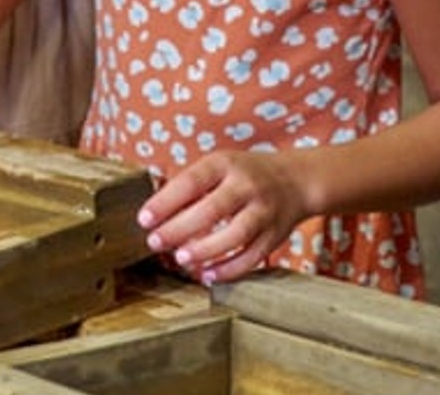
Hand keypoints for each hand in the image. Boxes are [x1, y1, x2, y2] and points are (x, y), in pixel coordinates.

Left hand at [139, 149, 313, 284]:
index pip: (191, 182)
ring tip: (181, 259)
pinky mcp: (275, 235)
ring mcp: (264, 211)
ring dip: (205, 250)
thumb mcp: (217, 166)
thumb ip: (188, 186)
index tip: (143, 219)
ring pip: (236, 235)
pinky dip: (229, 269)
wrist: (296, 180)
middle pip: (212, 210)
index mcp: (225, 164)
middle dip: (179, 229)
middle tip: (155, 242)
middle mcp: (247, 185)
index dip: (165, 202)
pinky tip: (207, 274)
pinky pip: (252, 256)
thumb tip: (151, 212)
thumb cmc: (242, 175)